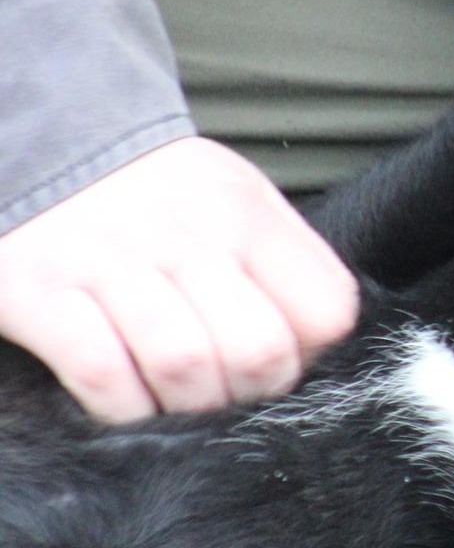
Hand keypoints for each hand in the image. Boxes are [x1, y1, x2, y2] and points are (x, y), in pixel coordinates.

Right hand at [0, 137, 358, 421]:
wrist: (33, 141)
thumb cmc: (151, 191)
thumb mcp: (232, 198)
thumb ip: (280, 263)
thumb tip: (316, 346)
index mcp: (247, 214)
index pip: (326, 310)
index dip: (314, 357)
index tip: (286, 363)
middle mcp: (185, 235)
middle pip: (259, 351)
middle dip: (251, 394)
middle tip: (228, 392)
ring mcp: (108, 263)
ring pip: (185, 366)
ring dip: (188, 406)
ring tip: (178, 398)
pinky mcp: (38, 293)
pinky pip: (103, 375)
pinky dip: (124, 406)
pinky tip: (127, 397)